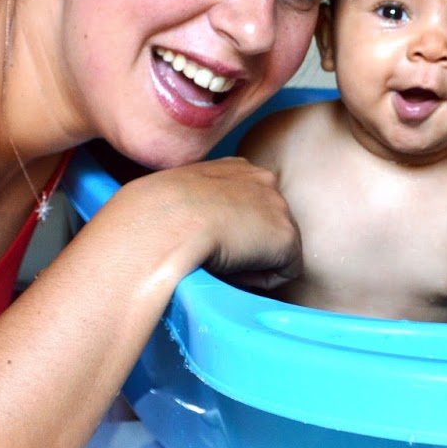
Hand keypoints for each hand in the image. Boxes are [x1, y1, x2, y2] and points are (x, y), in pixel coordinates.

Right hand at [118, 157, 302, 291]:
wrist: (168, 220)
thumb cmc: (157, 214)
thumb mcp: (178, 197)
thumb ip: (199, 206)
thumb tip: (194, 230)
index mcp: (238, 168)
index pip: (247, 204)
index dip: (230, 229)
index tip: (205, 240)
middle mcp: (265, 180)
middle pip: (264, 227)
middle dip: (245, 245)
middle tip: (211, 255)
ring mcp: (280, 208)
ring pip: (273, 251)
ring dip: (249, 262)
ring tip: (216, 260)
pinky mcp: (288, 239)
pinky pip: (281, 273)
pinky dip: (257, 280)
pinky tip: (230, 269)